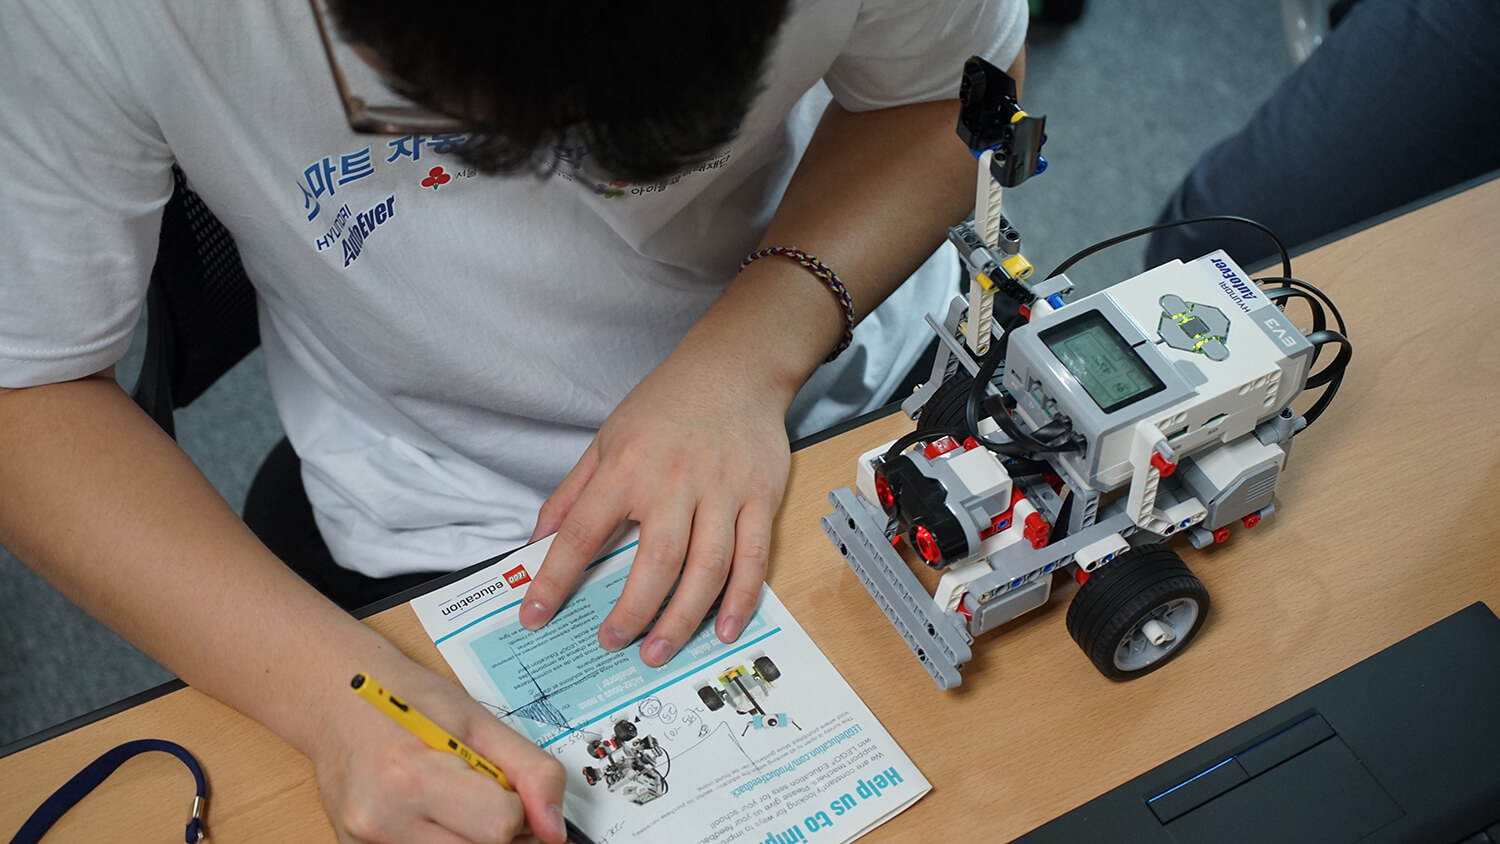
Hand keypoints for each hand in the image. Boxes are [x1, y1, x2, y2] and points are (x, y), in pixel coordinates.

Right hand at [313, 661, 567, 843]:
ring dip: (475, 841)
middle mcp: (383, 820)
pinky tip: (439, 818)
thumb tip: (556, 828)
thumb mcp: (477, 720)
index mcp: (413, 775)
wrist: (336, 702)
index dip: (519, 809)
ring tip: (464, 806)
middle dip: (500, 831)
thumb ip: (528, 770)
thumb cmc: (405, 700)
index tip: (509, 790)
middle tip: (491, 799)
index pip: (500, 824)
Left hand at [520, 347, 791, 666]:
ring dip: (682, 618)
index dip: (555, 579)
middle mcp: (675, 481)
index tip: (535, 616)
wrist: (735, 368)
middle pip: (655, 561)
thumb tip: (538, 541)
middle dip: (632, 612)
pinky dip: (739, 600)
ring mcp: (723, 492)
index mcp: (627, 466)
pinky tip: (722, 630)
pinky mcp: (759, 498)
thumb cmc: (666, 404)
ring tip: (657, 651)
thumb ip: (572, 493)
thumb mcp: (606, 439)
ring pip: (707, 568)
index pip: (583, 532)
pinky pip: (753, 558)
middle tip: (613, 643)